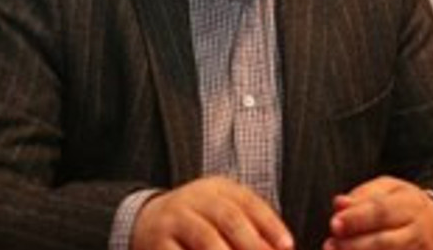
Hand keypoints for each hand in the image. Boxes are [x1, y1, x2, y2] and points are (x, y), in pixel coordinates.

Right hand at [132, 176, 294, 249]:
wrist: (144, 221)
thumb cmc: (197, 220)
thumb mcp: (220, 210)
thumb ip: (250, 224)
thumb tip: (283, 246)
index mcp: (216, 188)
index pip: (248, 202)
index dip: (270, 224)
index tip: (288, 245)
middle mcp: (195, 198)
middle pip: (229, 216)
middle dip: (252, 242)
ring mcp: (175, 219)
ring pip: (206, 238)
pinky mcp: (157, 243)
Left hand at [324, 176, 432, 249]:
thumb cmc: (403, 205)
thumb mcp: (388, 190)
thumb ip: (362, 196)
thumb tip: (339, 204)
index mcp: (409, 204)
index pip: (381, 212)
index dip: (356, 219)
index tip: (334, 223)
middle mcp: (417, 231)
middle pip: (384, 242)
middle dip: (355, 245)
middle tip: (331, 244)